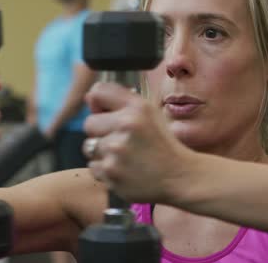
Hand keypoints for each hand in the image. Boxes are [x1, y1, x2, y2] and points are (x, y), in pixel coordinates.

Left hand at [83, 82, 191, 203]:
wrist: (179, 176)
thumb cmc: (162, 144)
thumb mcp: (150, 113)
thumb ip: (120, 102)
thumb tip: (88, 98)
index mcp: (137, 107)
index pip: (98, 92)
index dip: (97, 104)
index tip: (105, 113)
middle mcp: (126, 125)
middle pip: (89, 123)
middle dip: (100, 132)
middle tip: (120, 141)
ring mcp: (117, 151)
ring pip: (89, 147)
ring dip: (102, 153)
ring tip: (123, 157)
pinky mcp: (111, 173)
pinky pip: (93, 167)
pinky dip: (105, 170)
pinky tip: (123, 170)